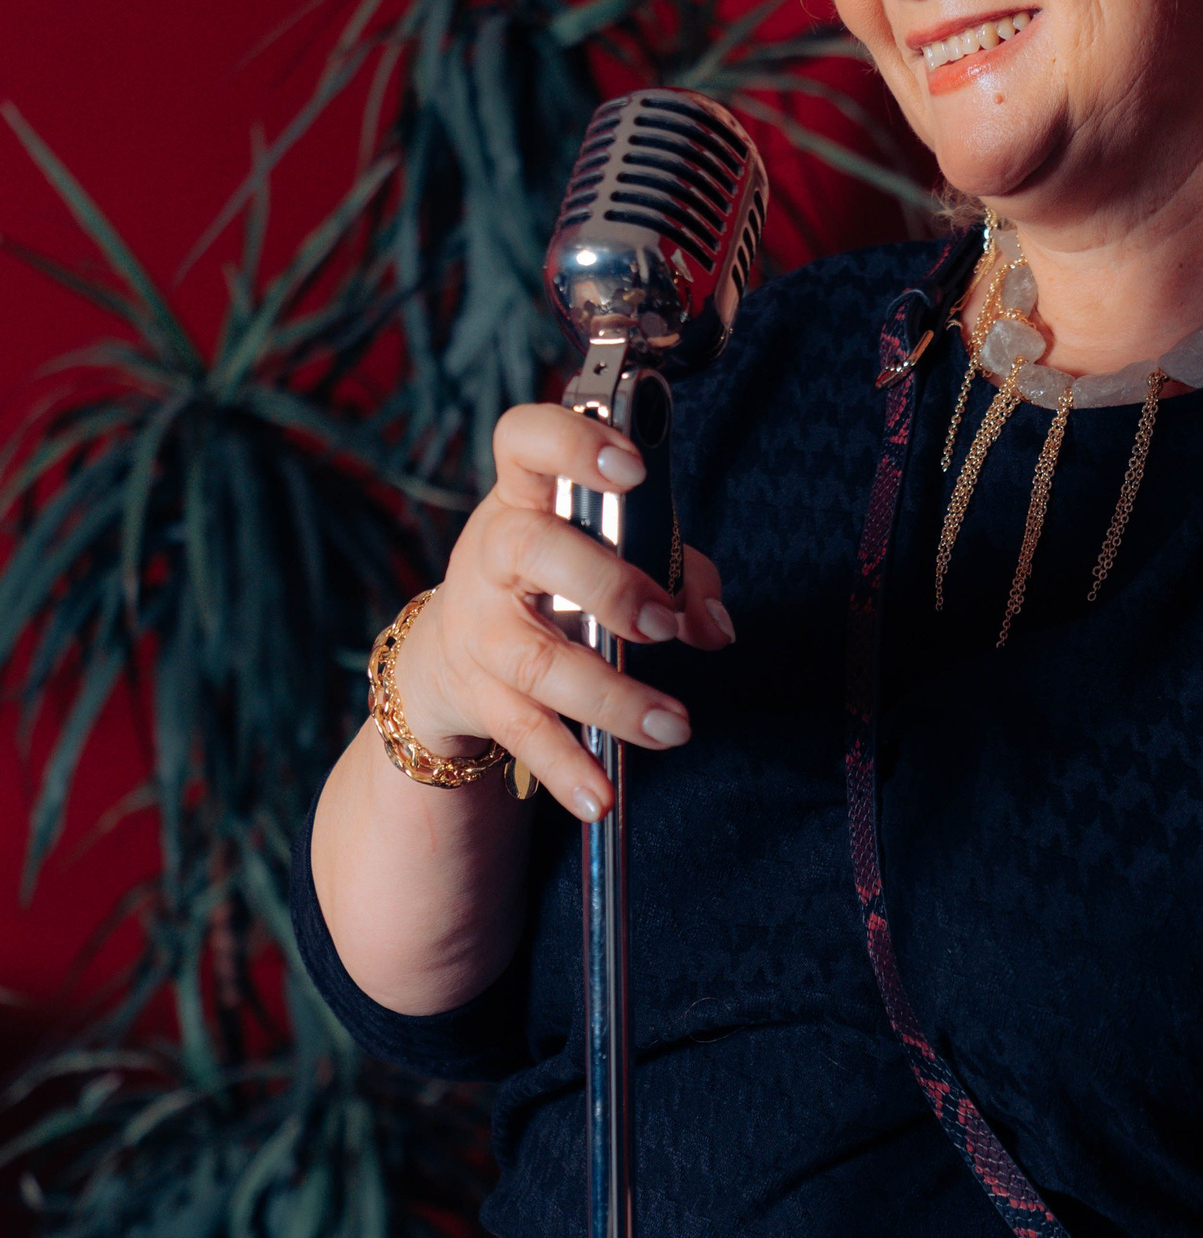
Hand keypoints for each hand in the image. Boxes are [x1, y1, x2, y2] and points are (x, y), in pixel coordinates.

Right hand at [396, 402, 734, 822]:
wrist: (451, 655)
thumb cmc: (556, 581)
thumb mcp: (609, 552)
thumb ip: (677, 571)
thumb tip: (715, 624)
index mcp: (525, 496)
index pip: (524, 440)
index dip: (573, 443)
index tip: (631, 468)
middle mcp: (492, 555)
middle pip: (532, 550)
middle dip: (606, 585)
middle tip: (663, 623)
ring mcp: (480, 628)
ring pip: (538, 660)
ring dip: (611, 696)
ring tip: (673, 727)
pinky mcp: (482, 695)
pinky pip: (525, 734)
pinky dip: (567, 770)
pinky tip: (601, 797)